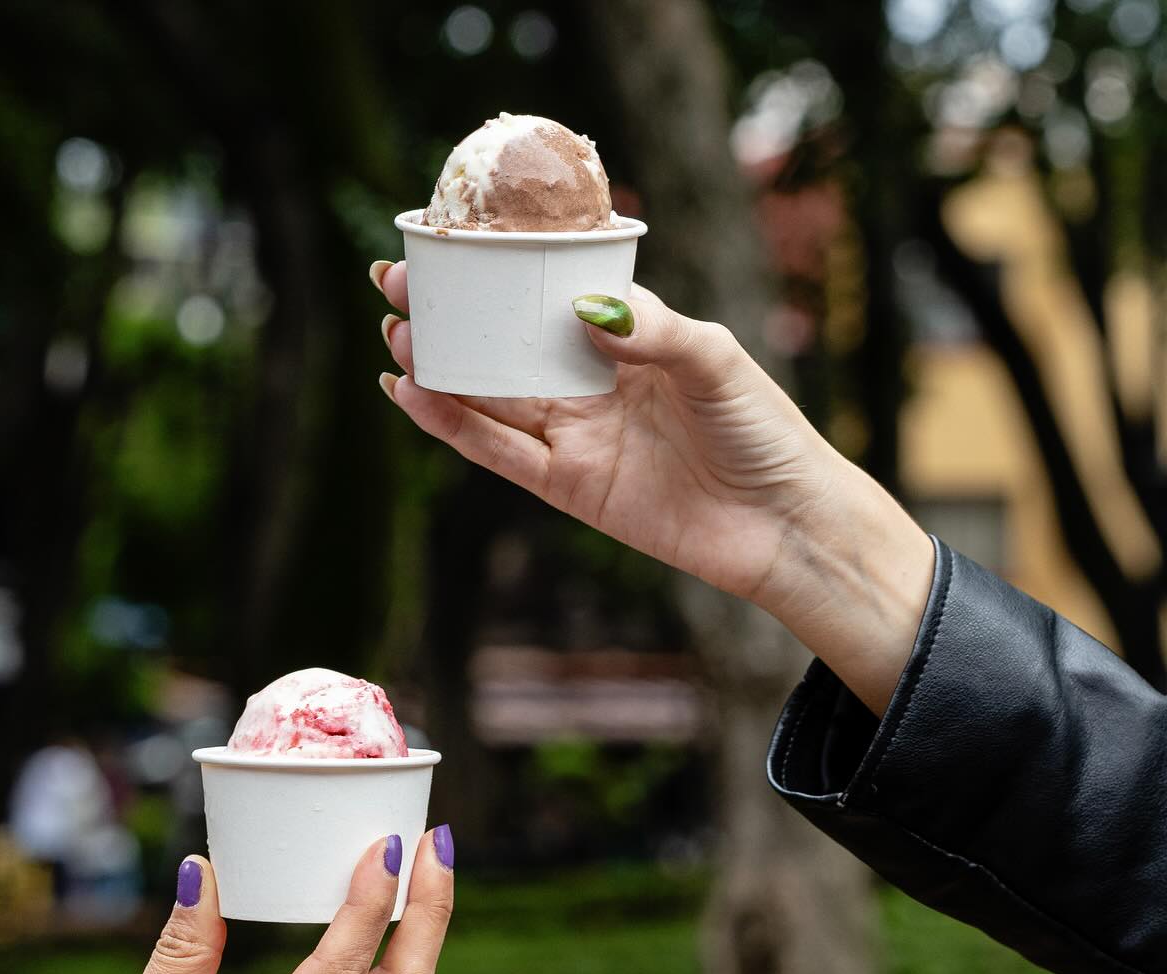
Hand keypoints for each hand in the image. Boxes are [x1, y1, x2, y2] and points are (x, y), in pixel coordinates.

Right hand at [373, 262, 932, 712]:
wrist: (784, 525)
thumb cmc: (766, 433)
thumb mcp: (717, 361)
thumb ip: (654, 330)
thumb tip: (583, 308)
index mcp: (628, 337)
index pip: (546, 294)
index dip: (495, 271)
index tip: (445, 245)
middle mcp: (593, 385)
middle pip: (503, 343)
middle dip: (449, 314)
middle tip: (392, 283)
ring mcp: (578, 437)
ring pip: (490, 397)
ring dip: (439, 368)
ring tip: (394, 335)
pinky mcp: (571, 488)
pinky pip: (501, 454)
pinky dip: (455, 427)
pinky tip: (414, 396)